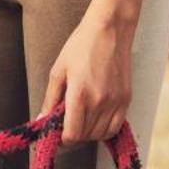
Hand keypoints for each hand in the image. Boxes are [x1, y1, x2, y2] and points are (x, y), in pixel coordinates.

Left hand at [39, 7, 133, 145]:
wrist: (110, 29)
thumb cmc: (82, 45)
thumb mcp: (59, 70)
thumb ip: (50, 99)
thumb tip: (42, 120)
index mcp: (79, 95)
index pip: (72, 135)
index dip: (63, 139)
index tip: (58, 132)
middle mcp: (99, 102)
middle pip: (85, 136)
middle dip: (73, 133)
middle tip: (67, 121)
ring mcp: (115, 102)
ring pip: (100, 134)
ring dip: (89, 132)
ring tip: (82, 117)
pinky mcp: (126, 99)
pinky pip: (116, 127)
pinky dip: (105, 129)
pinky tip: (97, 118)